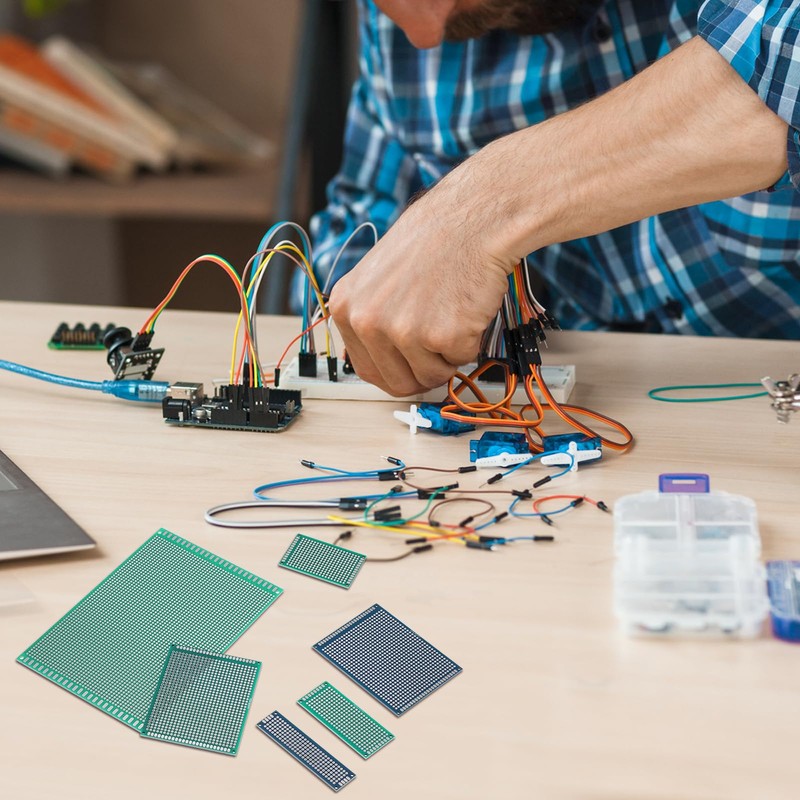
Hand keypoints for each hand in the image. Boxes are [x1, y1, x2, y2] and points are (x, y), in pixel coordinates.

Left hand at [328, 163, 515, 395]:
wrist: (472, 220)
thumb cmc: (433, 241)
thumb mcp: (377, 278)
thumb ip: (373, 317)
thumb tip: (382, 359)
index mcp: (346, 308)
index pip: (365, 369)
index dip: (394, 372)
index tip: (410, 367)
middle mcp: (367, 322)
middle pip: (396, 382)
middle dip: (422, 372)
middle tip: (439, 350)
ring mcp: (402, 331)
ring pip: (431, 375)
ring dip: (448, 354)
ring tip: (451, 313)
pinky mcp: (441, 336)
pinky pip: (460, 361)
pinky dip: (470, 341)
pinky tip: (465, 307)